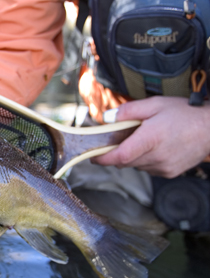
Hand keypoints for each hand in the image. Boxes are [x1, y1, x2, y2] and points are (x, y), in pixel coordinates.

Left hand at [91, 96, 209, 177]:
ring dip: (132, 156)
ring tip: (142, 140)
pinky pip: (148, 169)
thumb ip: (128, 111)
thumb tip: (107, 118)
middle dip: (116, 153)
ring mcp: (163, 166)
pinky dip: (145, 160)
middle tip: (118, 140)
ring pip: (135, 166)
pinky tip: (155, 148)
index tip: (92, 156)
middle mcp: (156, 156)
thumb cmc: (185, 113)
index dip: (102, 158)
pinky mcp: (169, 172)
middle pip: (124, 162)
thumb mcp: (155, 104)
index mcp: (150, 139)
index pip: (119, 156)